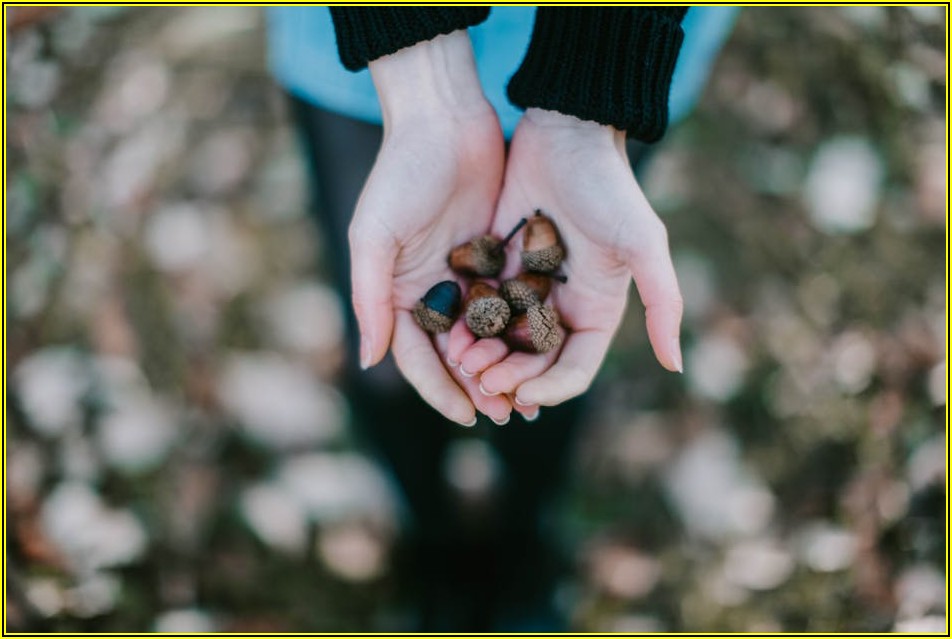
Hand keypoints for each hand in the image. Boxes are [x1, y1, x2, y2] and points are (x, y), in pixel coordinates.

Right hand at [350, 31, 516, 425]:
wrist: (444, 118)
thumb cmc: (400, 173)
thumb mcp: (374, 235)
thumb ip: (371, 297)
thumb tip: (370, 361)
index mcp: (397, 293)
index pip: (418, 357)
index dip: (441, 389)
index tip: (469, 416)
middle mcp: (430, 291)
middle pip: (455, 354)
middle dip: (479, 386)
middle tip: (507, 415)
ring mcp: (464, 274)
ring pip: (487, 334)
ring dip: (505, 366)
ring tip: (530, 396)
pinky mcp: (494, 256)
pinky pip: (510, 302)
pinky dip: (523, 329)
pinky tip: (545, 351)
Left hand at [454, 108, 683, 406]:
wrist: (566, 131)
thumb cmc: (609, 185)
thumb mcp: (643, 242)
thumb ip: (662, 302)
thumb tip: (676, 366)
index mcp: (595, 311)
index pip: (573, 370)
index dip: (549, 389)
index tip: (521, 394)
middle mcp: (560, 307)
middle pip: (531, 363)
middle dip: (508, 377)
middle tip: (480, 378)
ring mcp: (525, 288)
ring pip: (499, 341)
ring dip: (482, 356)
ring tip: (461, 360)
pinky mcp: (495, 266)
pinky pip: (477, 307)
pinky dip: (464, 324)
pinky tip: (447, 332)